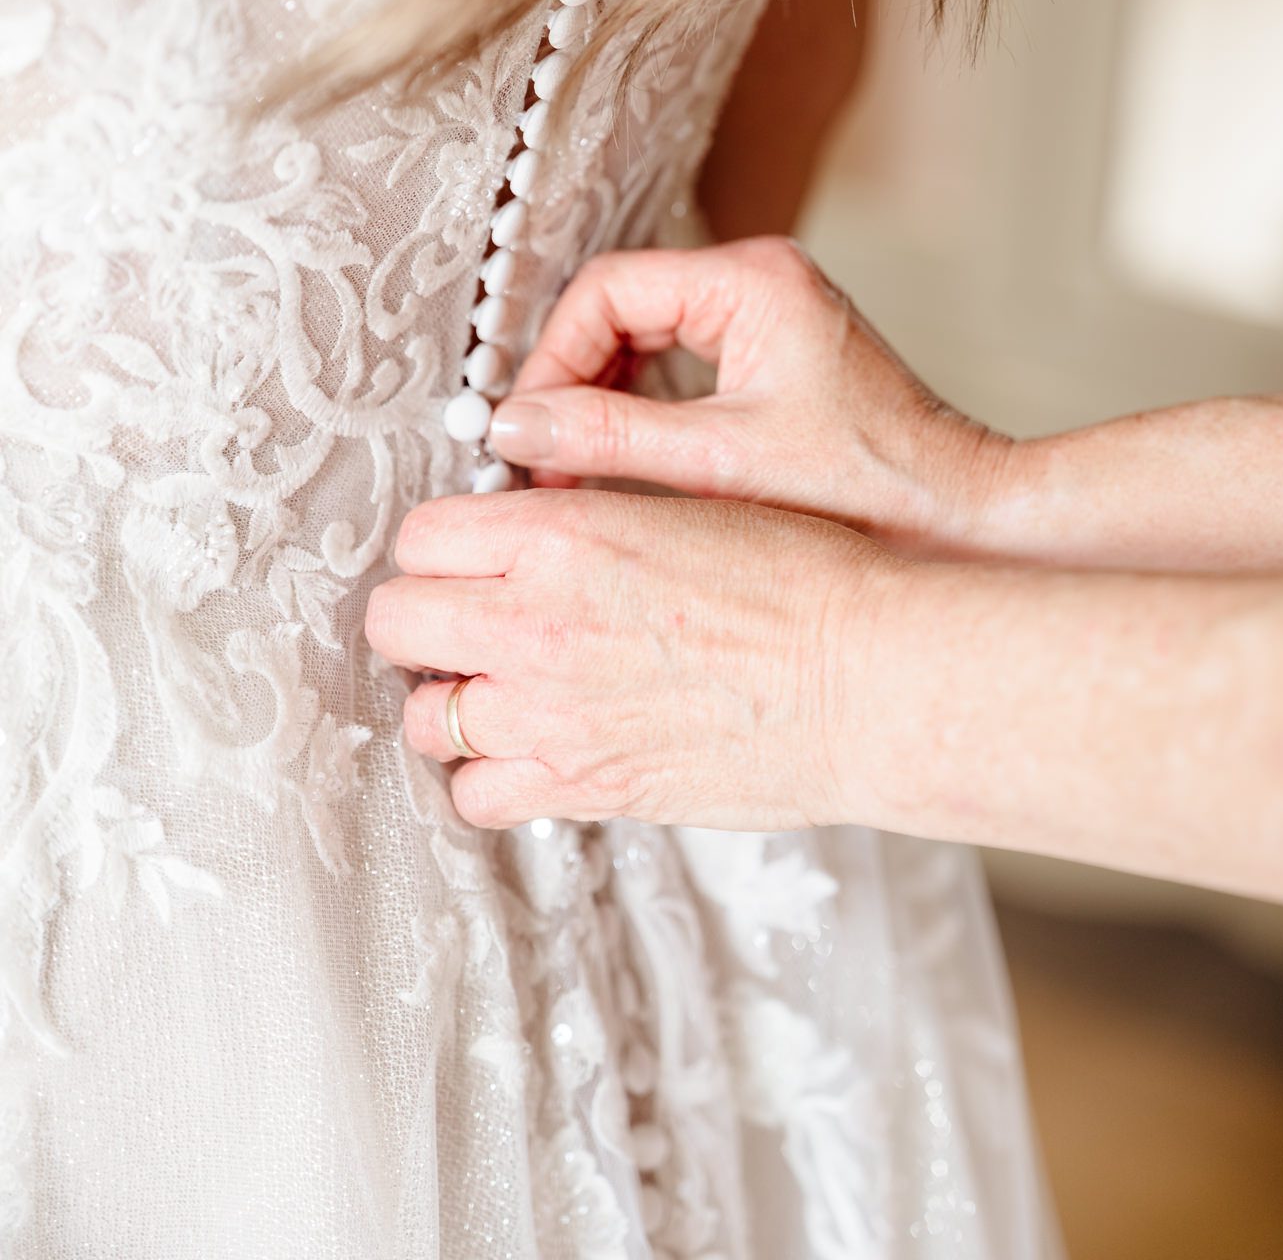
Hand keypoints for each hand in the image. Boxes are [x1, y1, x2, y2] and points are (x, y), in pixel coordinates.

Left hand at [365, 486, 883, 829]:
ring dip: (455, 700)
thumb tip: (521, 542)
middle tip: (471, 623)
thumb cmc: (802, 580)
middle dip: (426, 619)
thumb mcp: (680, 505)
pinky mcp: (584, 786)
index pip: (423, 534)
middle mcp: (535, 622)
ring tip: (505, 690)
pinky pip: (476, 795)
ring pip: (422, 715)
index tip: (472, 559)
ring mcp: (551, 713)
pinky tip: (537, 752)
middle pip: (395, 620)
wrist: (868, 677)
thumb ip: (581, 524)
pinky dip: (492, 778)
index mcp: (559, 534)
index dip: (446, 546)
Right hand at [489, 235, 1013, 558]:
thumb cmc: (870, 489)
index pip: (609, 289)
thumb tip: (513, 427)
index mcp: (753, 279)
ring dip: (602, 399)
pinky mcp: (774, 356)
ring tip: (572, 469)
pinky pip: (679, 366)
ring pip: (645, 338)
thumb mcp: (722, 463)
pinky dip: (640, 411)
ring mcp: (769, 315)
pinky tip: (620, 465)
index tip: (526, 429)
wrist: (964, 522)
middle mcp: (761, 279)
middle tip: (539, 455)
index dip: (554, 358)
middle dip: (573, 382)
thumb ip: (609, 437)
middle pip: (621, 308)